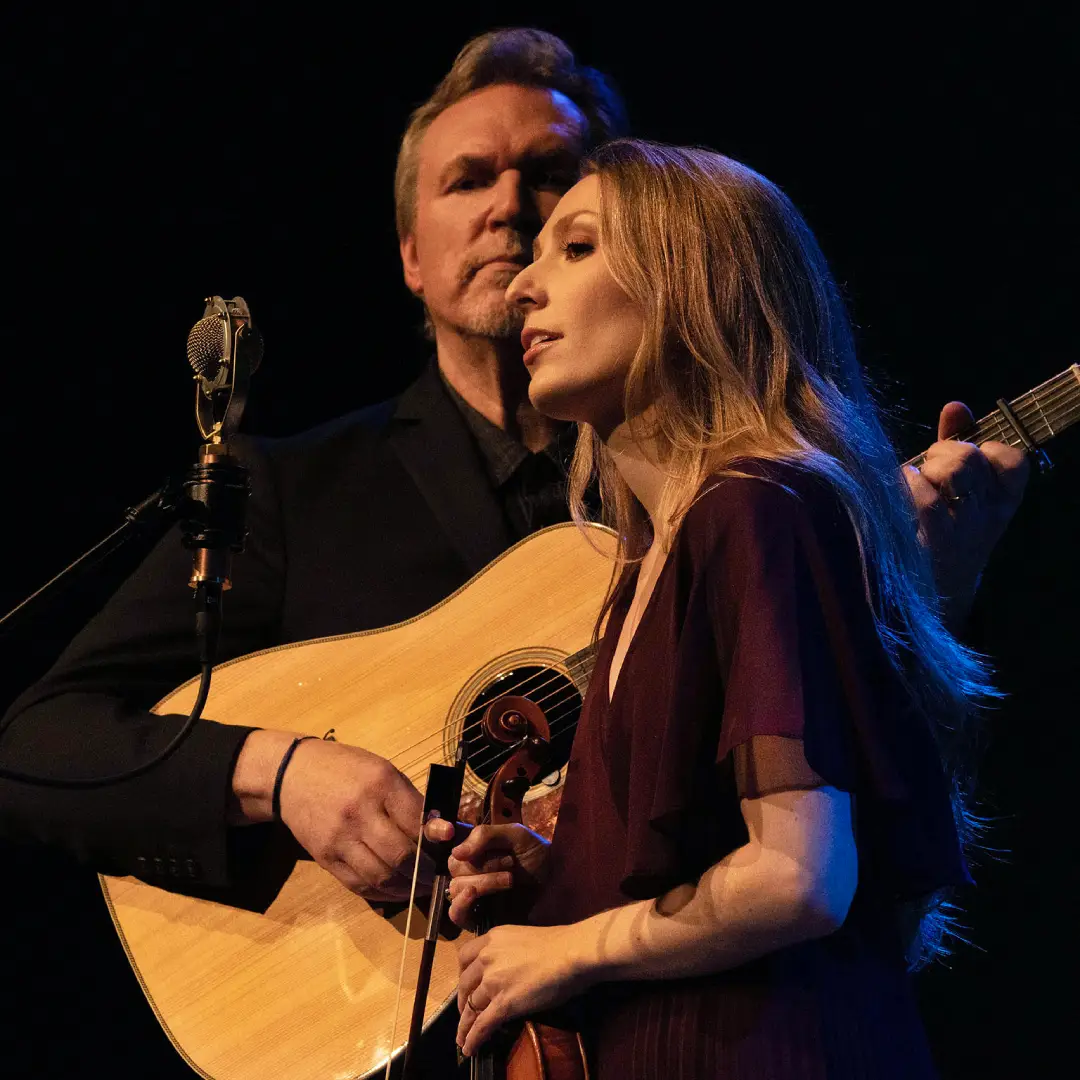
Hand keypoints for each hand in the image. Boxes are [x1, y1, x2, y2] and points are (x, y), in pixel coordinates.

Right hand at [231, 730, 426, 899]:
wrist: (293, 774)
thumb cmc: (346, 769)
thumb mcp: (382, 771)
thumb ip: (410, 799)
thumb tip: (441, 830)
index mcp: (379, 784)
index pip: (416, 821)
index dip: (437, 840)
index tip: (450, 847)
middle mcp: (359, 813)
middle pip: (401, 855)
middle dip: (426, 871)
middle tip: (439, 874)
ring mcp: (339, 838)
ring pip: (381, 876)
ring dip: (407, 888)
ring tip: (422, 886)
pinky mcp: (325, 858)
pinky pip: (359, 884)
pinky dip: (382, 893)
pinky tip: (396, 890)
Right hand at [442, 822, 549, 928]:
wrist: (557, 879)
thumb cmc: (535, 853)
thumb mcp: (513, 834)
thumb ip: (484, 836)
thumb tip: (456, 853)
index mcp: (474, 853)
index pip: (452, 851)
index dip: (462, 844)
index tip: (477, 841)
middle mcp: (468, 873)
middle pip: (454, 870)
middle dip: (484, 864)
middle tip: (511, 863)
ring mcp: (472, 896)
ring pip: (456, 889)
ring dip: (483, 881)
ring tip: (510, 879)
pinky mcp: (478, 917)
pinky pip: (456, 914)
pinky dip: (461, 903)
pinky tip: (474, 893)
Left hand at [456, 922, 589, 1056]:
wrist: (571, 952)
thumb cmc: (558, 944)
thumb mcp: (521, 938)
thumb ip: (507, 951)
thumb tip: (507, 968)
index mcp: (493, 938)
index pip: (465, 956)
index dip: (462, 973)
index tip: (466, 984)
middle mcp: (487, 957)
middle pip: (464, 983)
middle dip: (463, 1000)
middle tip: (466, 1012)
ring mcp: (493, 980)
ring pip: (470, 1006)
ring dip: (465, 1024)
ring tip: (462, 1037)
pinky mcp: (503, 1003)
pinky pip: (482, 1024)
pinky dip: (473, 1038)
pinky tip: (469, 1047)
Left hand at [904, 401, 1028, 626]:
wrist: (927, 604)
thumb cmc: (938, 535)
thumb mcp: (957, 494)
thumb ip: (957, 446)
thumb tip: (957, 407)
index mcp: (1000, 503)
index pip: (1012, 459)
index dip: (986, 446)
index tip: (966, 455)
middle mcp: (984, 518)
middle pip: (970, 458)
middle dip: (943, 452)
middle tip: (930, 469)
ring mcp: (959, 535)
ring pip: (951, 473)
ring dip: (926, 468)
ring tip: (915, 482)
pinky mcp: (929, 550)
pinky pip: (925, 501)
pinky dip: (910, 485)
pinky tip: (900, 488)